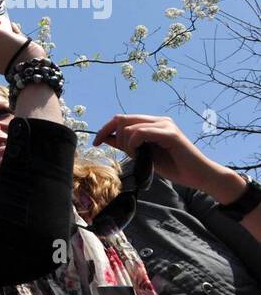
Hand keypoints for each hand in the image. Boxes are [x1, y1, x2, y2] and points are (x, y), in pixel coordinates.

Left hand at [93, 114, 241, 196]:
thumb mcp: (143, 155)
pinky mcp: (170, 134)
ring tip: (136, 156)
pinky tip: (139, 154)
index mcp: (153, 123)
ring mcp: (165, 125)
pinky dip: (133, 144)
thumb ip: (127, 145)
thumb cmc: (173, 167)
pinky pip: (141, 132)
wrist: (198, 175)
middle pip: (121, 119)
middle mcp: (159, 120)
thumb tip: (107, 138)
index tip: (95, 143)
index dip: (105, 129)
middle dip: (111, 135)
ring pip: (129, 127)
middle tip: (117, 151)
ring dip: (125, 144)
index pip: (121, 119)